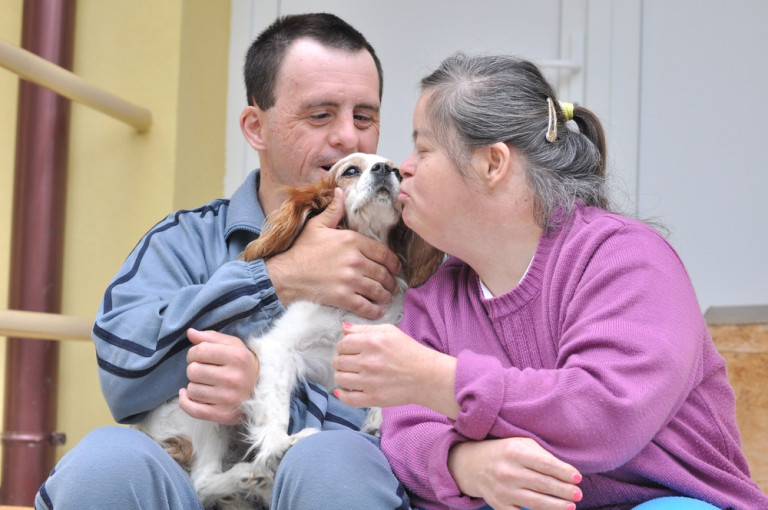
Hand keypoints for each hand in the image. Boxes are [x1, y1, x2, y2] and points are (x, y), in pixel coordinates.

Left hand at [179, 328, 258, 424]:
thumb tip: (190, 332)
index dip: (194, 352)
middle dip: (195, 369)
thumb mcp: (234, 346)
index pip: (199, 351)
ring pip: (192, 390)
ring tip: (206, 383)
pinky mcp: (223, 414)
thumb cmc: (243, 365)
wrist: (263, 390)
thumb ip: (211, 338)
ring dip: (194, 385)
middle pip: (193, 371)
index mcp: (237, 357)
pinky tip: (188, 394)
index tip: (200, 356)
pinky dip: (185, 401)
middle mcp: (233, 378)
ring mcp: (228, 398)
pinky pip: (192, 409)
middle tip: (204, 371)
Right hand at [265, 188, 400, 319]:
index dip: (393, 262)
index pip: (383, 252)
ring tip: (386, 298)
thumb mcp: (317, 226)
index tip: (396, 268)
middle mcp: (354, 260)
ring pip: (378, 290)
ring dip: (385, 296)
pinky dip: (375, 310)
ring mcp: (350, 280)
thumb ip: (333, 210)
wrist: (285, 275)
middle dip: (390, 282)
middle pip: (383, 273)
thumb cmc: (301, 250)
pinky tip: (378, 311)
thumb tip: (341, 192)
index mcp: (351, 240)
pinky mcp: (343, 297)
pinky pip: (366, 306)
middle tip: (392, 286)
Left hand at [333, 323, 458, 417]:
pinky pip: (347, 398)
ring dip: (342, 375)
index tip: (351, 350)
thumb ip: (364, 328)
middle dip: (342, 360)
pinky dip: (342, 394)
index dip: (344, 346)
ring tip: (352, 374)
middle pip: (338, 361)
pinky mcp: (372, 398)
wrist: (427, 376)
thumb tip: (343, 327)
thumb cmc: (410, 351)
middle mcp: (368, 362)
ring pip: (339, 378)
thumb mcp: (390, 332)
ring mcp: (369, 382)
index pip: (342, 343)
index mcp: (372, 342)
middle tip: (353, 362)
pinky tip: (345, 390)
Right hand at [448, 438, 582, 509]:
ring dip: (556, 506)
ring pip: (535, 502)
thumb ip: (543, 456)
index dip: (564, 472)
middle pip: (542, 484)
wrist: (472, 464)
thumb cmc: (505, 452)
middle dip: (563, 491)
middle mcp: (508, 471)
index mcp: (515, 452)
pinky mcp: (499, 505)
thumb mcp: (521, 445)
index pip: (545, 464)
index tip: (578, 478)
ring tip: (571, 507)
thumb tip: (568, 474)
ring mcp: (502, 490)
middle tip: (578, 494)